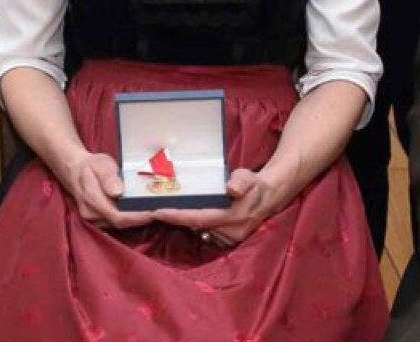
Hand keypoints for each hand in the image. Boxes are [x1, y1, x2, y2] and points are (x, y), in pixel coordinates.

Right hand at [57, 151, 154, 229]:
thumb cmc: (91, 166)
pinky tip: (141, 212)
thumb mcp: (101, 164)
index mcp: (92, 199)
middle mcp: (92, 215)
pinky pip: (116, 224)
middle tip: (161, 211)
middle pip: (121, 223)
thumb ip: (109, 178)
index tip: (155, 212)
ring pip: (119, 225)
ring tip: (154, 210)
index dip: (138, 217)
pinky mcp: (97, 222)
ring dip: (137, 220)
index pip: (118, 216)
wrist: (75, 172)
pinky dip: (130, 219)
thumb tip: (117, 192)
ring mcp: (93, 220)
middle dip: (142, 219)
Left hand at [151, 163, 299, 248]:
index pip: (199, 218)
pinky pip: (205, 234)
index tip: (157, 211)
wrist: (269, 198)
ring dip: (183, 223)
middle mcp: (230, 232)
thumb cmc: (253, 184)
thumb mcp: (247, 177)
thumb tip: (232, 190)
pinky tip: (184, 217)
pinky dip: (194, 226)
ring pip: (198, 232)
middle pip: (195, 226)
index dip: (178, 216)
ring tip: (164, 211)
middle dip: (173, 219)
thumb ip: (240, 182)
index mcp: (232, 216)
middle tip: (151, 209)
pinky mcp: (228, 242)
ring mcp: (229, 240)